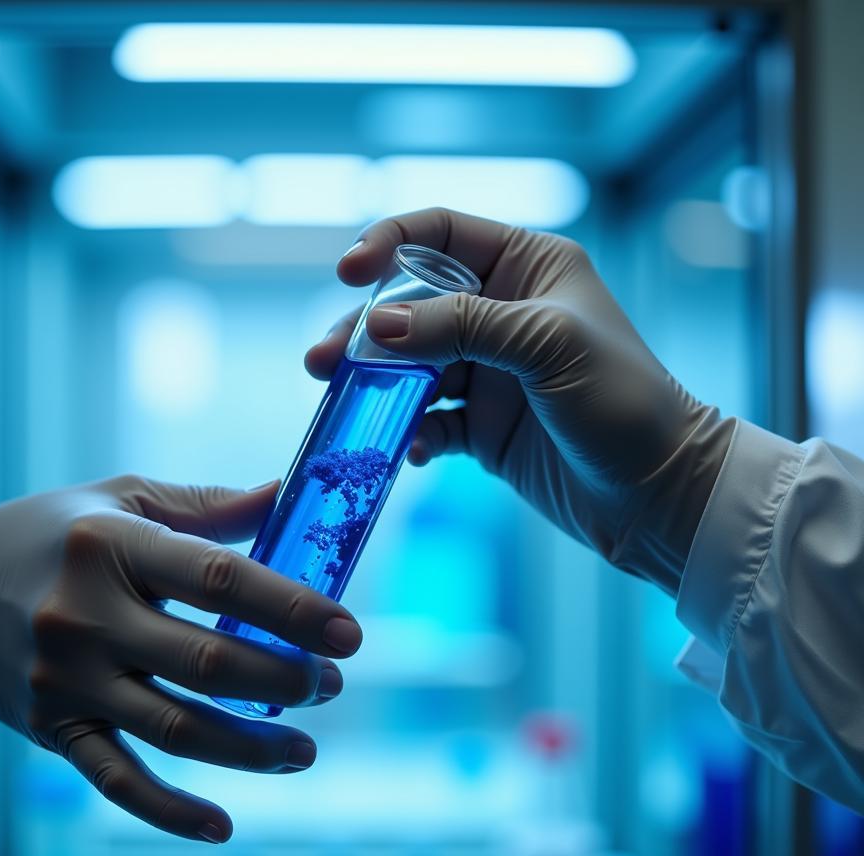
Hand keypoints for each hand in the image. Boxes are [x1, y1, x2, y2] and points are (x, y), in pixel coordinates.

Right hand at [0, 476, 361, 841]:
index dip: (292, 609)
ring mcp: (65, 681)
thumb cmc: (55, 533)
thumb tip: (291, 494)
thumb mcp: (124, 498)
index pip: (219, 580)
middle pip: (206, 663)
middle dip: (283, 681)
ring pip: (175, 729)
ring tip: (305, 751)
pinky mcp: (50, 729)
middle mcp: (85, 616)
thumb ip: (209, 506)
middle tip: (329, 685)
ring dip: (251, 748)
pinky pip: (115, 779)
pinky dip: (168, 810)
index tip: (348, 633)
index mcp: (112, 546)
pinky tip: (221, 825)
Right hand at [307, 208, 734, 594]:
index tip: (348, 274)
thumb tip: (377, 325)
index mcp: (528, 268)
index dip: (388, 244)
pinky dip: (409, 433)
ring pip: (410, 366)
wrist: (658, 495)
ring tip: (340, 402)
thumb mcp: (545, 345)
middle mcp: (503, 314)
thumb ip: (461, 326)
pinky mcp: (482, 427)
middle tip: (323, 362)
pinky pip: (427, 421)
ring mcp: (490, 373)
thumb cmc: (623, 403)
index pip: (441, 235)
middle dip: (364, 331)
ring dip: (375, 384)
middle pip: (410, 305)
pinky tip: (408, 451)